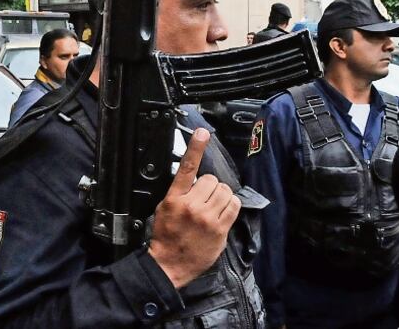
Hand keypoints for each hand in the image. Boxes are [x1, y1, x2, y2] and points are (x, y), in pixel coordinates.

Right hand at [147, 128, 241, 288]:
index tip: (202, 133)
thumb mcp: (164, 208)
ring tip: (213, 205)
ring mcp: (207, 219)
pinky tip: (222, 210)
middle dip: (209, 186)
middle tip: (204, 198)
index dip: (196, 147)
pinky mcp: (220, 230)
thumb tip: (193, 178)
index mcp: (175, 199)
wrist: (169, 264)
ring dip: (221, 195)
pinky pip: (234, 206)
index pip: (187, 168)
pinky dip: (230, 204)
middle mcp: (192, 206)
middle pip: (211, 180)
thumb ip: (179, 192)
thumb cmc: (166, 236)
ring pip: (225, 191)